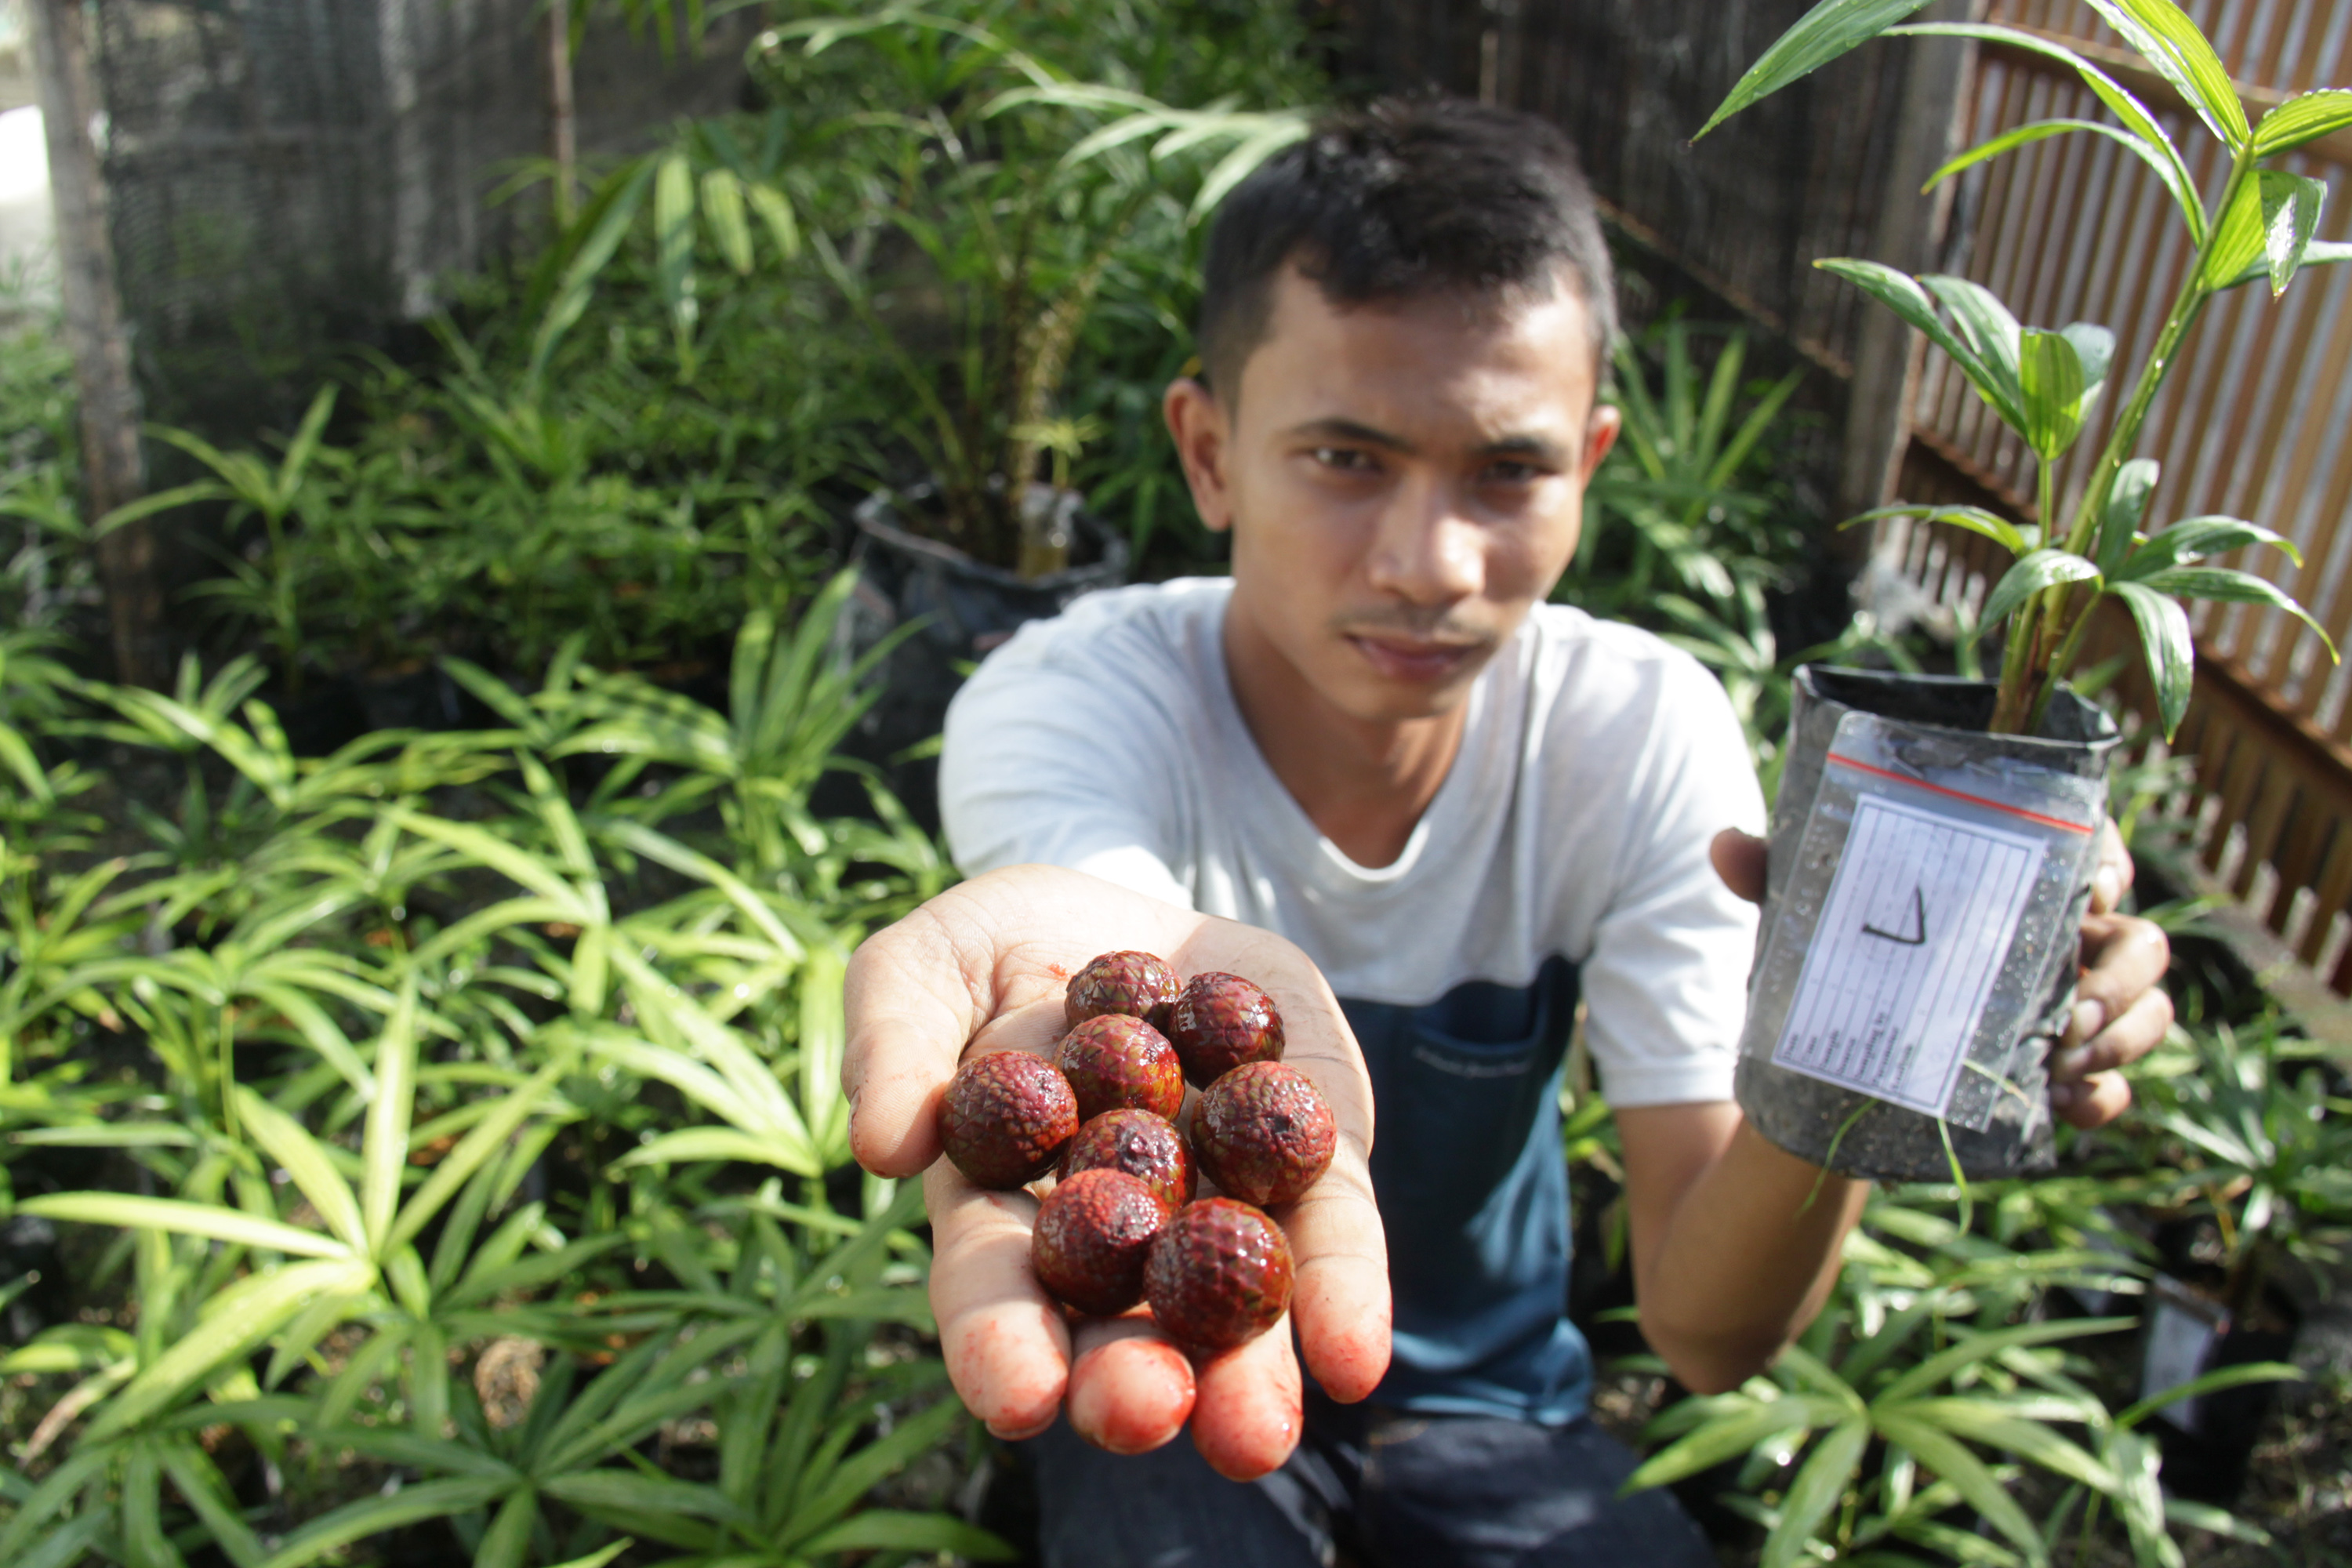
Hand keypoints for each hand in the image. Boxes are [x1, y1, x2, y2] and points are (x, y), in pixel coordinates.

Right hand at [842, 864, 1389, 1478]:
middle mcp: (1116, 1237)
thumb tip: (883, 1148)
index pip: (993, 1286)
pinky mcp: (1314, 1161)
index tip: (1017, 1398)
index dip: (1000, 1343)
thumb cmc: (1003, 945)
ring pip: (1231, 1311)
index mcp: (1003, 1205)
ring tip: (1254, 1437)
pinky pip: (1331, 1232)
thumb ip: (892, 1037)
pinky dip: (1343, 1296)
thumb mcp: (926, 961)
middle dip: (1126, 1384)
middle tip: (1140, 1413)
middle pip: (1116, 1327)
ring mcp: (1219, 1206)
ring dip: (1243, 1380)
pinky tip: (1353, 1357)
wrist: (1142, 904)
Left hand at [1709, 822, 2171, 1129]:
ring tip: (2066, 1057)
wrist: (1826, 1073)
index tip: (2093, 884)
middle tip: (2074, 1009)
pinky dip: (2104, 1098)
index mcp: (2012, 890)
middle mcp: (2057, 946)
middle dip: (2122, 974)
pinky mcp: (2058, 1079)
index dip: (2111, 860)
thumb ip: (1778, 878)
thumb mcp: (1806, 921)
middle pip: (2139, 940)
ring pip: (2148, 1012)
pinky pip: (2114, 1091)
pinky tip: (2065, 1103)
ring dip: (2126, 1035)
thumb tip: (1726, 845)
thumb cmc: (1835, 965)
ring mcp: (2069, 1014)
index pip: (2092, 851)